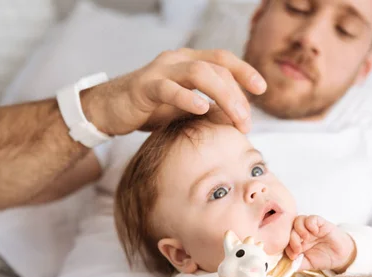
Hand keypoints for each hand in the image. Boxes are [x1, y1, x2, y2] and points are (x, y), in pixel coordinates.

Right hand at [81, 48, 266, 134]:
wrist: (109, 111)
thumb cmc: (149, 109)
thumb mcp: (185, 109)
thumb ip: (210, 108)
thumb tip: (237, 118)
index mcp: (188, 61)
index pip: (223, 59)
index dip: (244, 71)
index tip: (261, 89)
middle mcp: (177, 59)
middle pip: (217, 68)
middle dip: (237, 95)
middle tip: (247, 122)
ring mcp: (160, 71)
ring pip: (199, 73)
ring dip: (222, 96)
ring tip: (234, 118)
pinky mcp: (144, 87)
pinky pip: (168, 88)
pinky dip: (187, 98)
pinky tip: (202, 109)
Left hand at [285, 215, 355, 272]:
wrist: (341, 255)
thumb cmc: (323, 258)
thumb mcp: (309, 264)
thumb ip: (298, 264)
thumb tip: (288, 265)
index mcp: (296, 242)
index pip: (285, 240)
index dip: (286, 247)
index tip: (293, 256)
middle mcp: (301, 233)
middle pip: (289, 229)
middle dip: (292, 239)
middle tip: (299, 249)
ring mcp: (310, 227)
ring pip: (298, 220)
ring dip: (299, 229)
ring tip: (306, 239)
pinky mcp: (320, 222)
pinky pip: (311, 218)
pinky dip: (310, 224)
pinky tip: (315, 232)